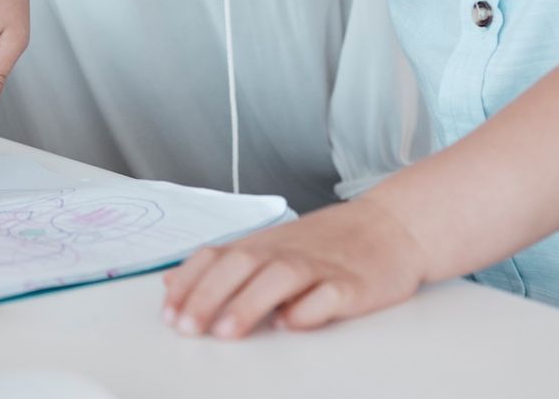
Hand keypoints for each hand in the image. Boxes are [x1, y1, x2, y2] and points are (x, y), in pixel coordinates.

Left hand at [161, 195, 431, 338]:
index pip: (215, 257)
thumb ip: (222, 266)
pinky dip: (308, 309)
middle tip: (187, 328)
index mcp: (262, 245)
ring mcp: (320, 267)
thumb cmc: (325, 243)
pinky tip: (291, 324)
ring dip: (249, 303)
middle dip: (208, 296)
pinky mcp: (352, 285)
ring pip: (278, 278)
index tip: (169, 314)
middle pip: (240, 266)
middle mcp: (285, 252)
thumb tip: (170, 284)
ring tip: (226, 332)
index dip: (189, 284)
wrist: (390, 226)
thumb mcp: (269, 246)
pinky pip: (327, 295)